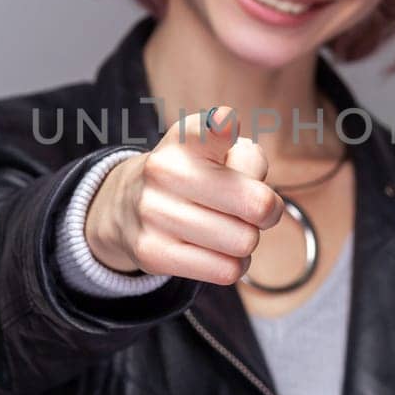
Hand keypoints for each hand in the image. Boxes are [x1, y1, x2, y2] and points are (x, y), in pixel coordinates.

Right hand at [85, 106, 285, 284]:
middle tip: (255, 209)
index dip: (220, 127)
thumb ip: (250, 162)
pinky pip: (226, 270)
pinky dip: (233, 264)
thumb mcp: (218, 153)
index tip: (224, 123)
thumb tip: (263, 206)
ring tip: (228, 228)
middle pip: (257, 204)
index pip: (205, 130)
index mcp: (185, 140)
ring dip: (247, 240)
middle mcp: (163, 171)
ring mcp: (153, 214)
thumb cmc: (195, 176)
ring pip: (244, 242)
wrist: (126, 207)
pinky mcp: (152, 253)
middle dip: (268, 212)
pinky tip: (217, 250)